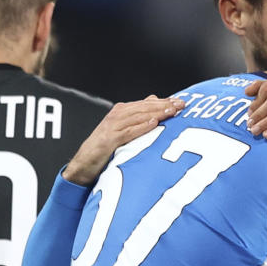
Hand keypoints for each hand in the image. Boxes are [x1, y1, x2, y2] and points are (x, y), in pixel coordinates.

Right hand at [63, 95, 183, 185]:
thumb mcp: (124, 130)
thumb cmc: (105, 148)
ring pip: (138, 116)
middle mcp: (117, 116)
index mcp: (122, 112)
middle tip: (181, 104)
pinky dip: (141, 127)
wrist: (84, 165)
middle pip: (144, 107)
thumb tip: (154, 100)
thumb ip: (138, 116)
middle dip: (164, 105)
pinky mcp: (108, 139)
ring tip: (171, 111)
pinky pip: (127, 131)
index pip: (147, 104)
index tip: (182, 102)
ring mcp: (112, 126)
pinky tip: (153, 124)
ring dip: (155, 113)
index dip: (164, 102)